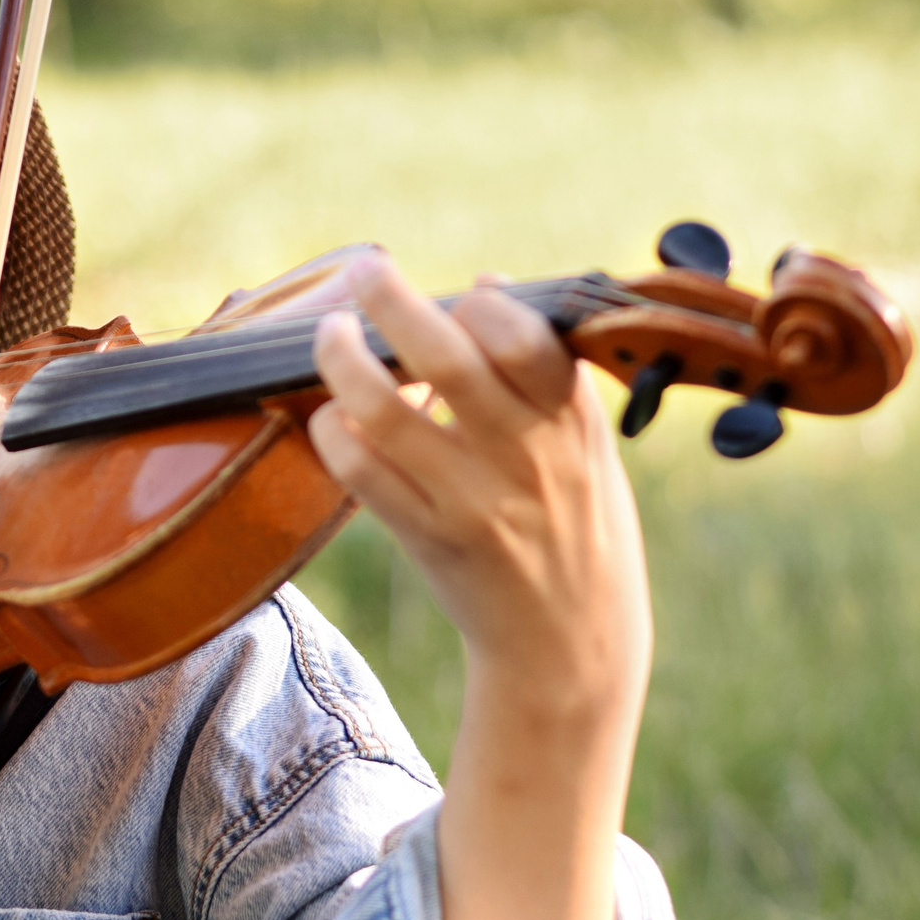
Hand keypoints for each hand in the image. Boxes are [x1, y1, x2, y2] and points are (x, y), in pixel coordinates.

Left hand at [307, 253, 649, 714]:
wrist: (571, 646)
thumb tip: (488, 280)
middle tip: (365, 272)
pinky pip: (362, 472)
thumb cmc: (578, 525)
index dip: (482, 302)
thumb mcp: (587, 445)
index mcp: (572, 423)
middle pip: (445, 358)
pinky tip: (333, 415)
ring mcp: (473, 501)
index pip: (526, 338)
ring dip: (343, 360)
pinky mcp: (428, 539)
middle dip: (392, 301)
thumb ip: (544, 368)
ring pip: (385, 412)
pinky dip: (335, 432)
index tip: (463, 293)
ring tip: (331, 334)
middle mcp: (524, 457)